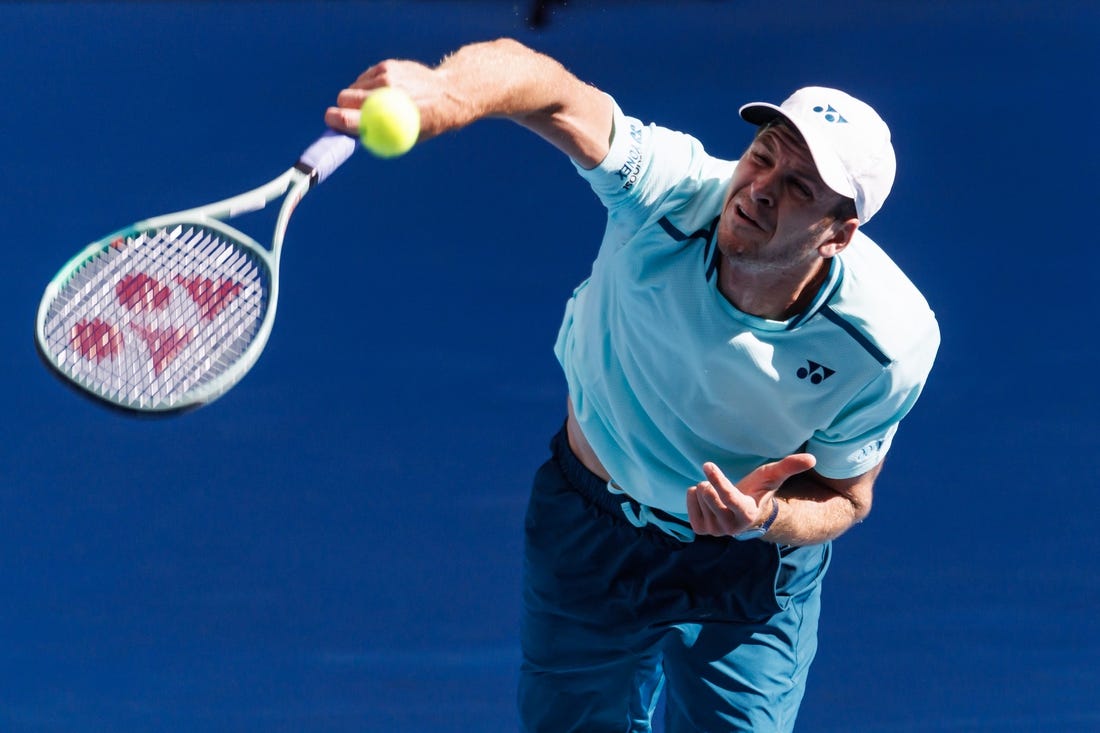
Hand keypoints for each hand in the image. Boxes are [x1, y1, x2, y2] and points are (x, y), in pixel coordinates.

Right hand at [324, 59, 465, 140]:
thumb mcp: (404, 137)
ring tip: (373, 104)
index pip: (349, 118)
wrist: (447, 95)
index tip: (331, 122)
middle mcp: (385, 94)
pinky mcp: (387, 65)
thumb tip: (349, 136)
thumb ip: (377, 135)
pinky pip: (364, 77)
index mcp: (388, 117)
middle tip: (351, 114)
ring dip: (356, 96)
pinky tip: (379, 92)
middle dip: (343, 107)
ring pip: (353, 86)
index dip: (335, 120)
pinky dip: (366, 85)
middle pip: (344, 98)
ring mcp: (385, 77)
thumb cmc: (425, 122)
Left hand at [686, 454, 815, 536]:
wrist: (745, 512)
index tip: (707, 464)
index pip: (730, 498)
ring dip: (704, 489)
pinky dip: (693, 497)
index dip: (718, 480)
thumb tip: (812, 458)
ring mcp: (715, 531)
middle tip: (720, 483)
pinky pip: (688, 507)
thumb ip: (790, 467)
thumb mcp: (772, 476)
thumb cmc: (758, 491)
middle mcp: (731, 528)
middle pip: (709, 496)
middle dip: (711, 483)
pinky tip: (704, 497)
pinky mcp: (701, 530)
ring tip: (717, 493)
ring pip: (699, 497)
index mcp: (747, 514)